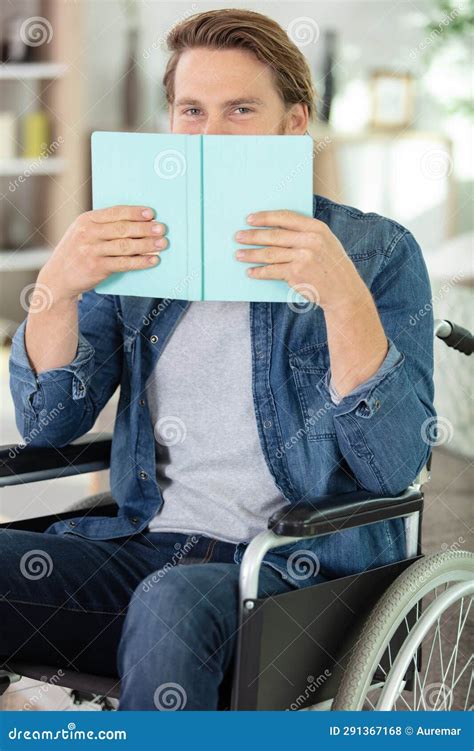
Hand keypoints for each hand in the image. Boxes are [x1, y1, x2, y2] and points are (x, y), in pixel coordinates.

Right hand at [38, 205, 167, 301]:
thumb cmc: (77, 252)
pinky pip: (124, 263)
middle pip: (123, 229)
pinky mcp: (97, 267)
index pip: (115, 212)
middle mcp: (88, 233)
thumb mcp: (83, 232)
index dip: (135, 213)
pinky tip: (153, 260)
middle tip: (162, 229)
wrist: (58, 277)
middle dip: (145, 229)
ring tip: (162, 244)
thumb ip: (103, 225)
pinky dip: (141, 262)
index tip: (151, 214)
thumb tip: (138, 222)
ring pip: (126, 246)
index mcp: (86, 220)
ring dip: (147, 245)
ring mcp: (92, 251)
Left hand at [234, 210, 365, 309]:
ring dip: (251, 254)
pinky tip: (250, 272)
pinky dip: (259, 272)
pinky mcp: (296, 273)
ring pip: (270, 253)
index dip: (265, 217)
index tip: (250, 219)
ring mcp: (303, 257)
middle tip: (238, 236)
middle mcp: (310, 240)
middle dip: (253, 236)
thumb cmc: (331, 266)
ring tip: (239, 254)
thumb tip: (274, 229)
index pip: (285, 218)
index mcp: (316, 228)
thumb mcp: (324, 242)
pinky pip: (272, 271)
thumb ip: (304, 234)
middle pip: (273, 236)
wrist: (343, 291)